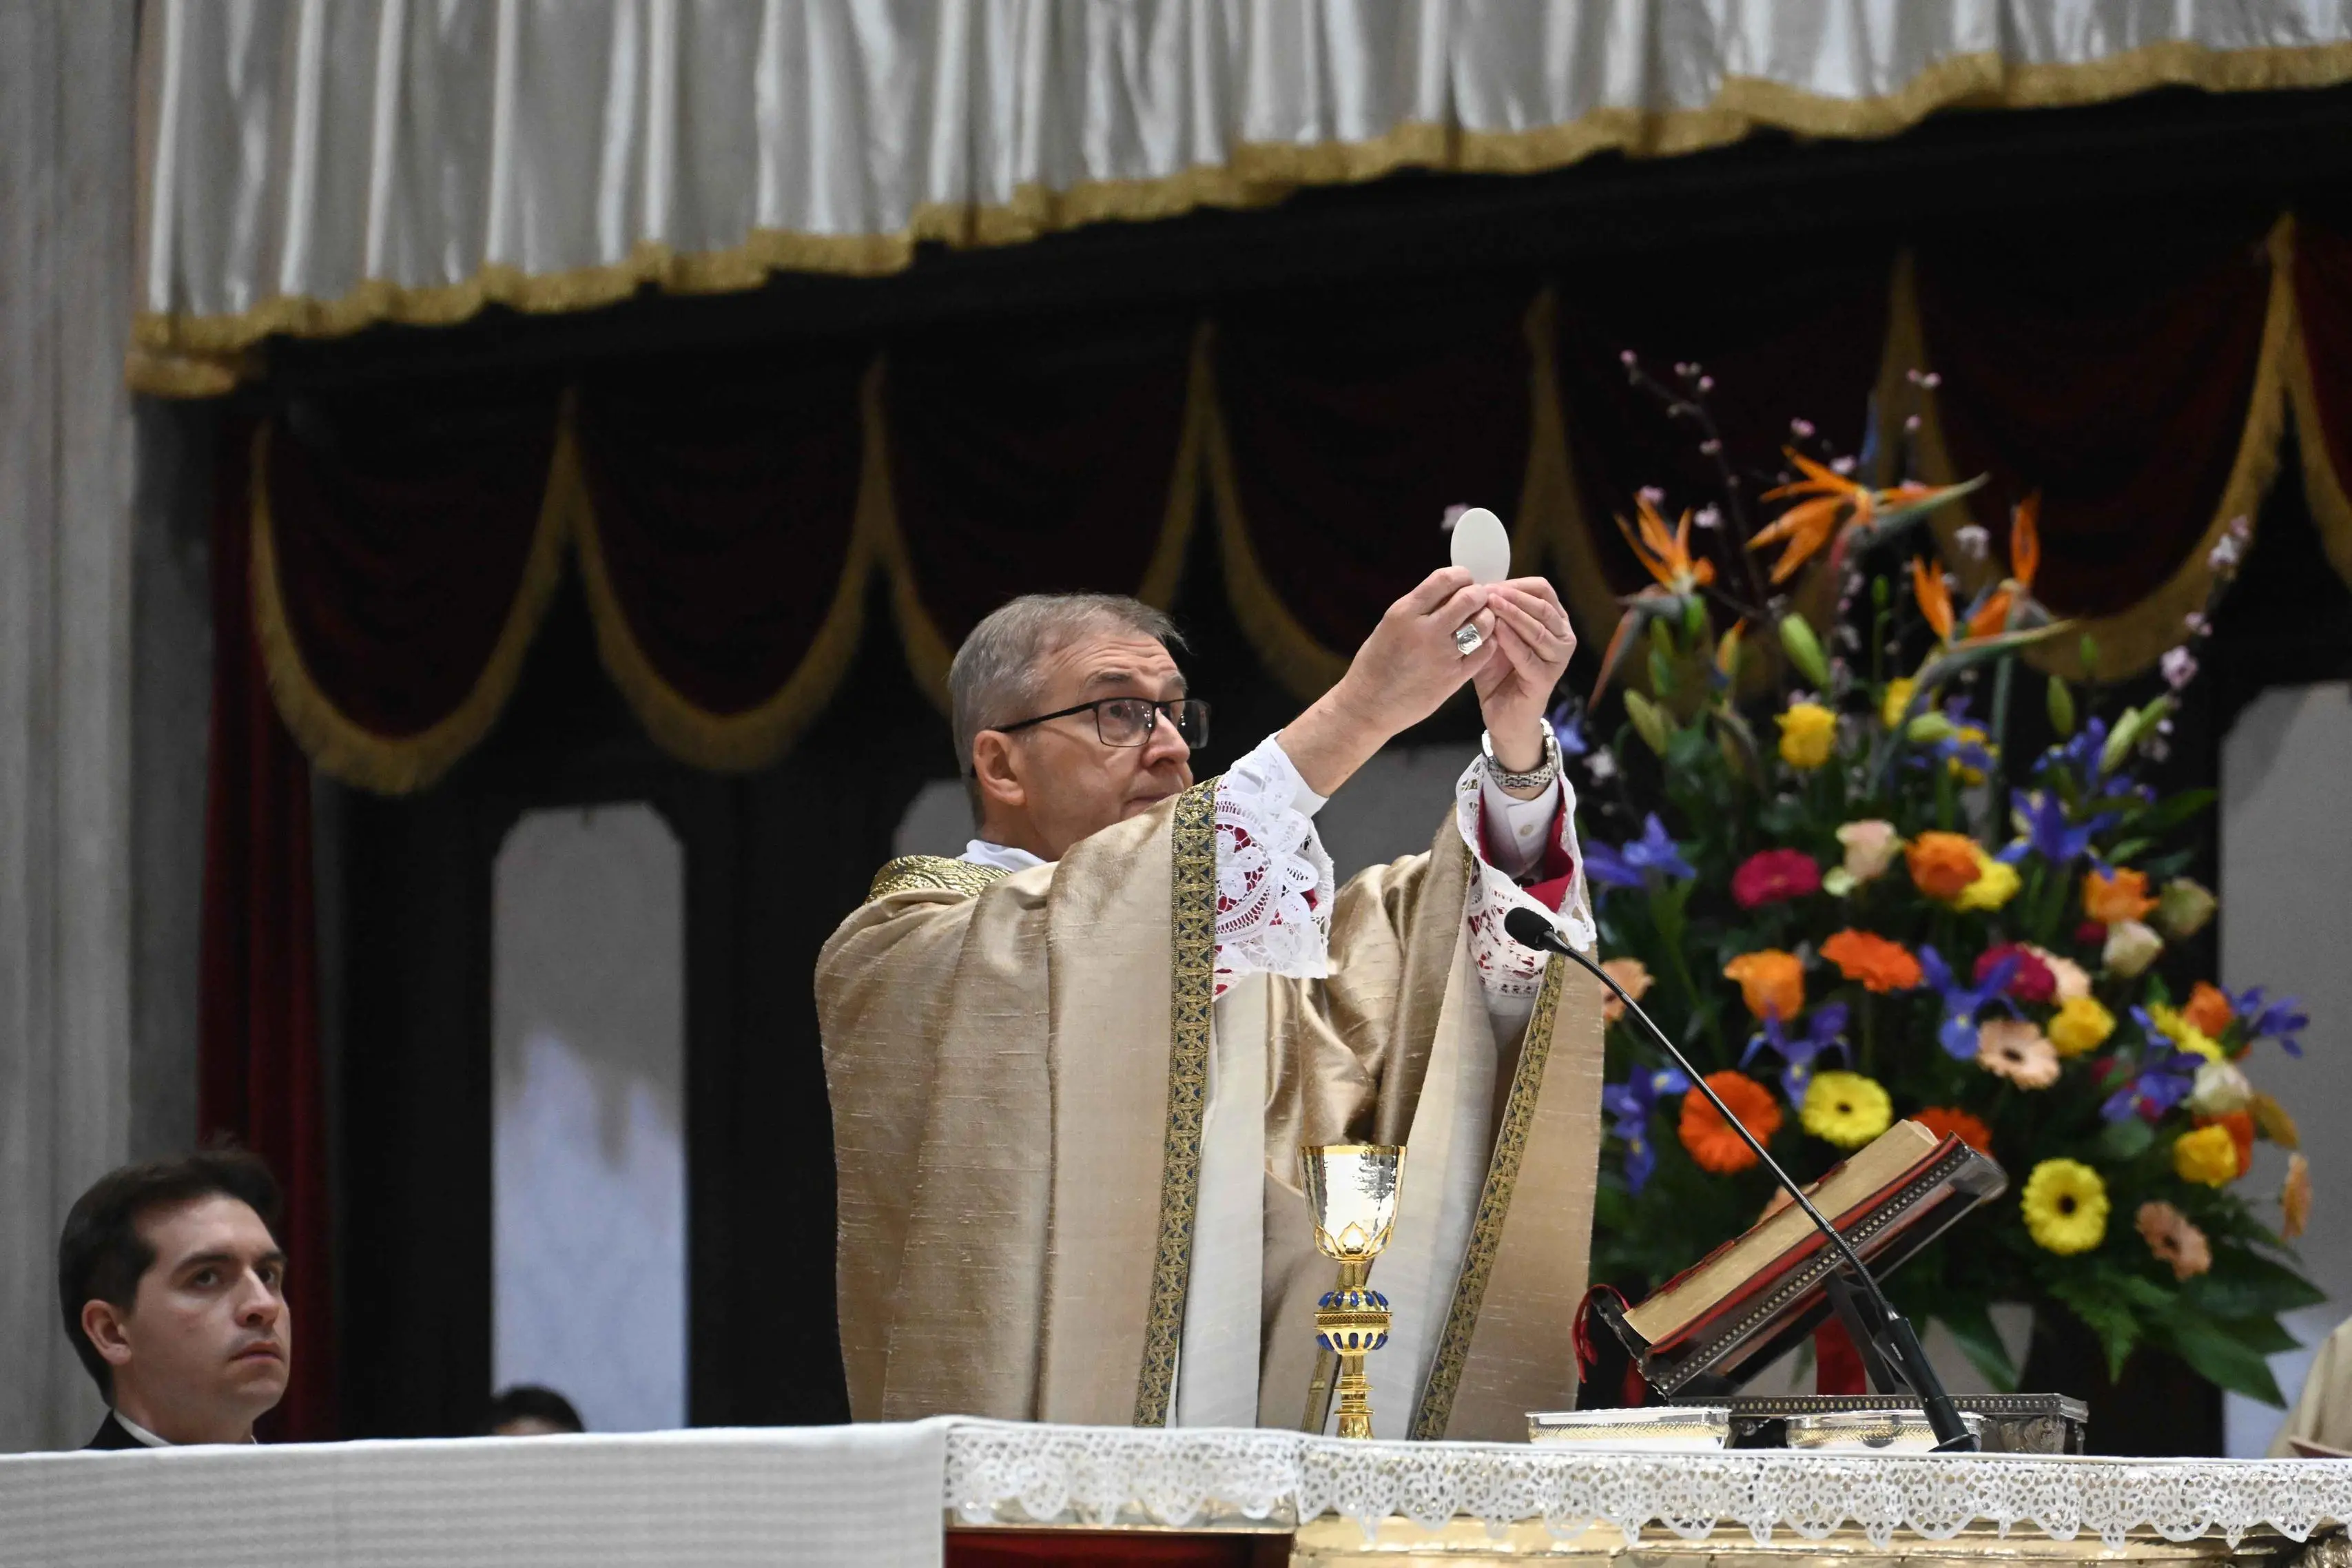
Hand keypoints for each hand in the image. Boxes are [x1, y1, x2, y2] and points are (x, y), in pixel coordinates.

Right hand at [1333, 566, 1497, 737]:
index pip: (1446, 579)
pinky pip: (1484, 651)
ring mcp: (1442, 655)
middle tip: (1477, 601)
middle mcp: (1425, 631)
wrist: (1369, 705)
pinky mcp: (1454, 678)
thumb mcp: (1390, 624)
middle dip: (1479, 595)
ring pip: (1483, 624)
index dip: (1462, 576)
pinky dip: (1488, 642)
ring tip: (1479, 622)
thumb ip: (1420, 607)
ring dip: (1486, 618)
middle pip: (1470, 598)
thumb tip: (1450, 590)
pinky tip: (1480, 643)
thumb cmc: (1377, 663)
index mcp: (1404, 612)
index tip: (1464, 582)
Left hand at [1473, 578, 1575, 771]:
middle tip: (1485, 591)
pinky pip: (1527, 655)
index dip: (1515, 584)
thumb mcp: (1495, 637)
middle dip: (1512, 596)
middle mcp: (1563, 637)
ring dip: (1512, 613)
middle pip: (1542, 605)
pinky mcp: (1546, 678)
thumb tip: (1479, 586)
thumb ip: (1492, 614)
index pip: (1542, 590)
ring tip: (1488, 604)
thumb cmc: (1499, 673)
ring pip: (1537, 628)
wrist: (1503, 716)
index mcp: (1555, 622)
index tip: (1487, 583)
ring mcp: (1558, 659)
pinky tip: (1494, 629)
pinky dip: (1511, 640)